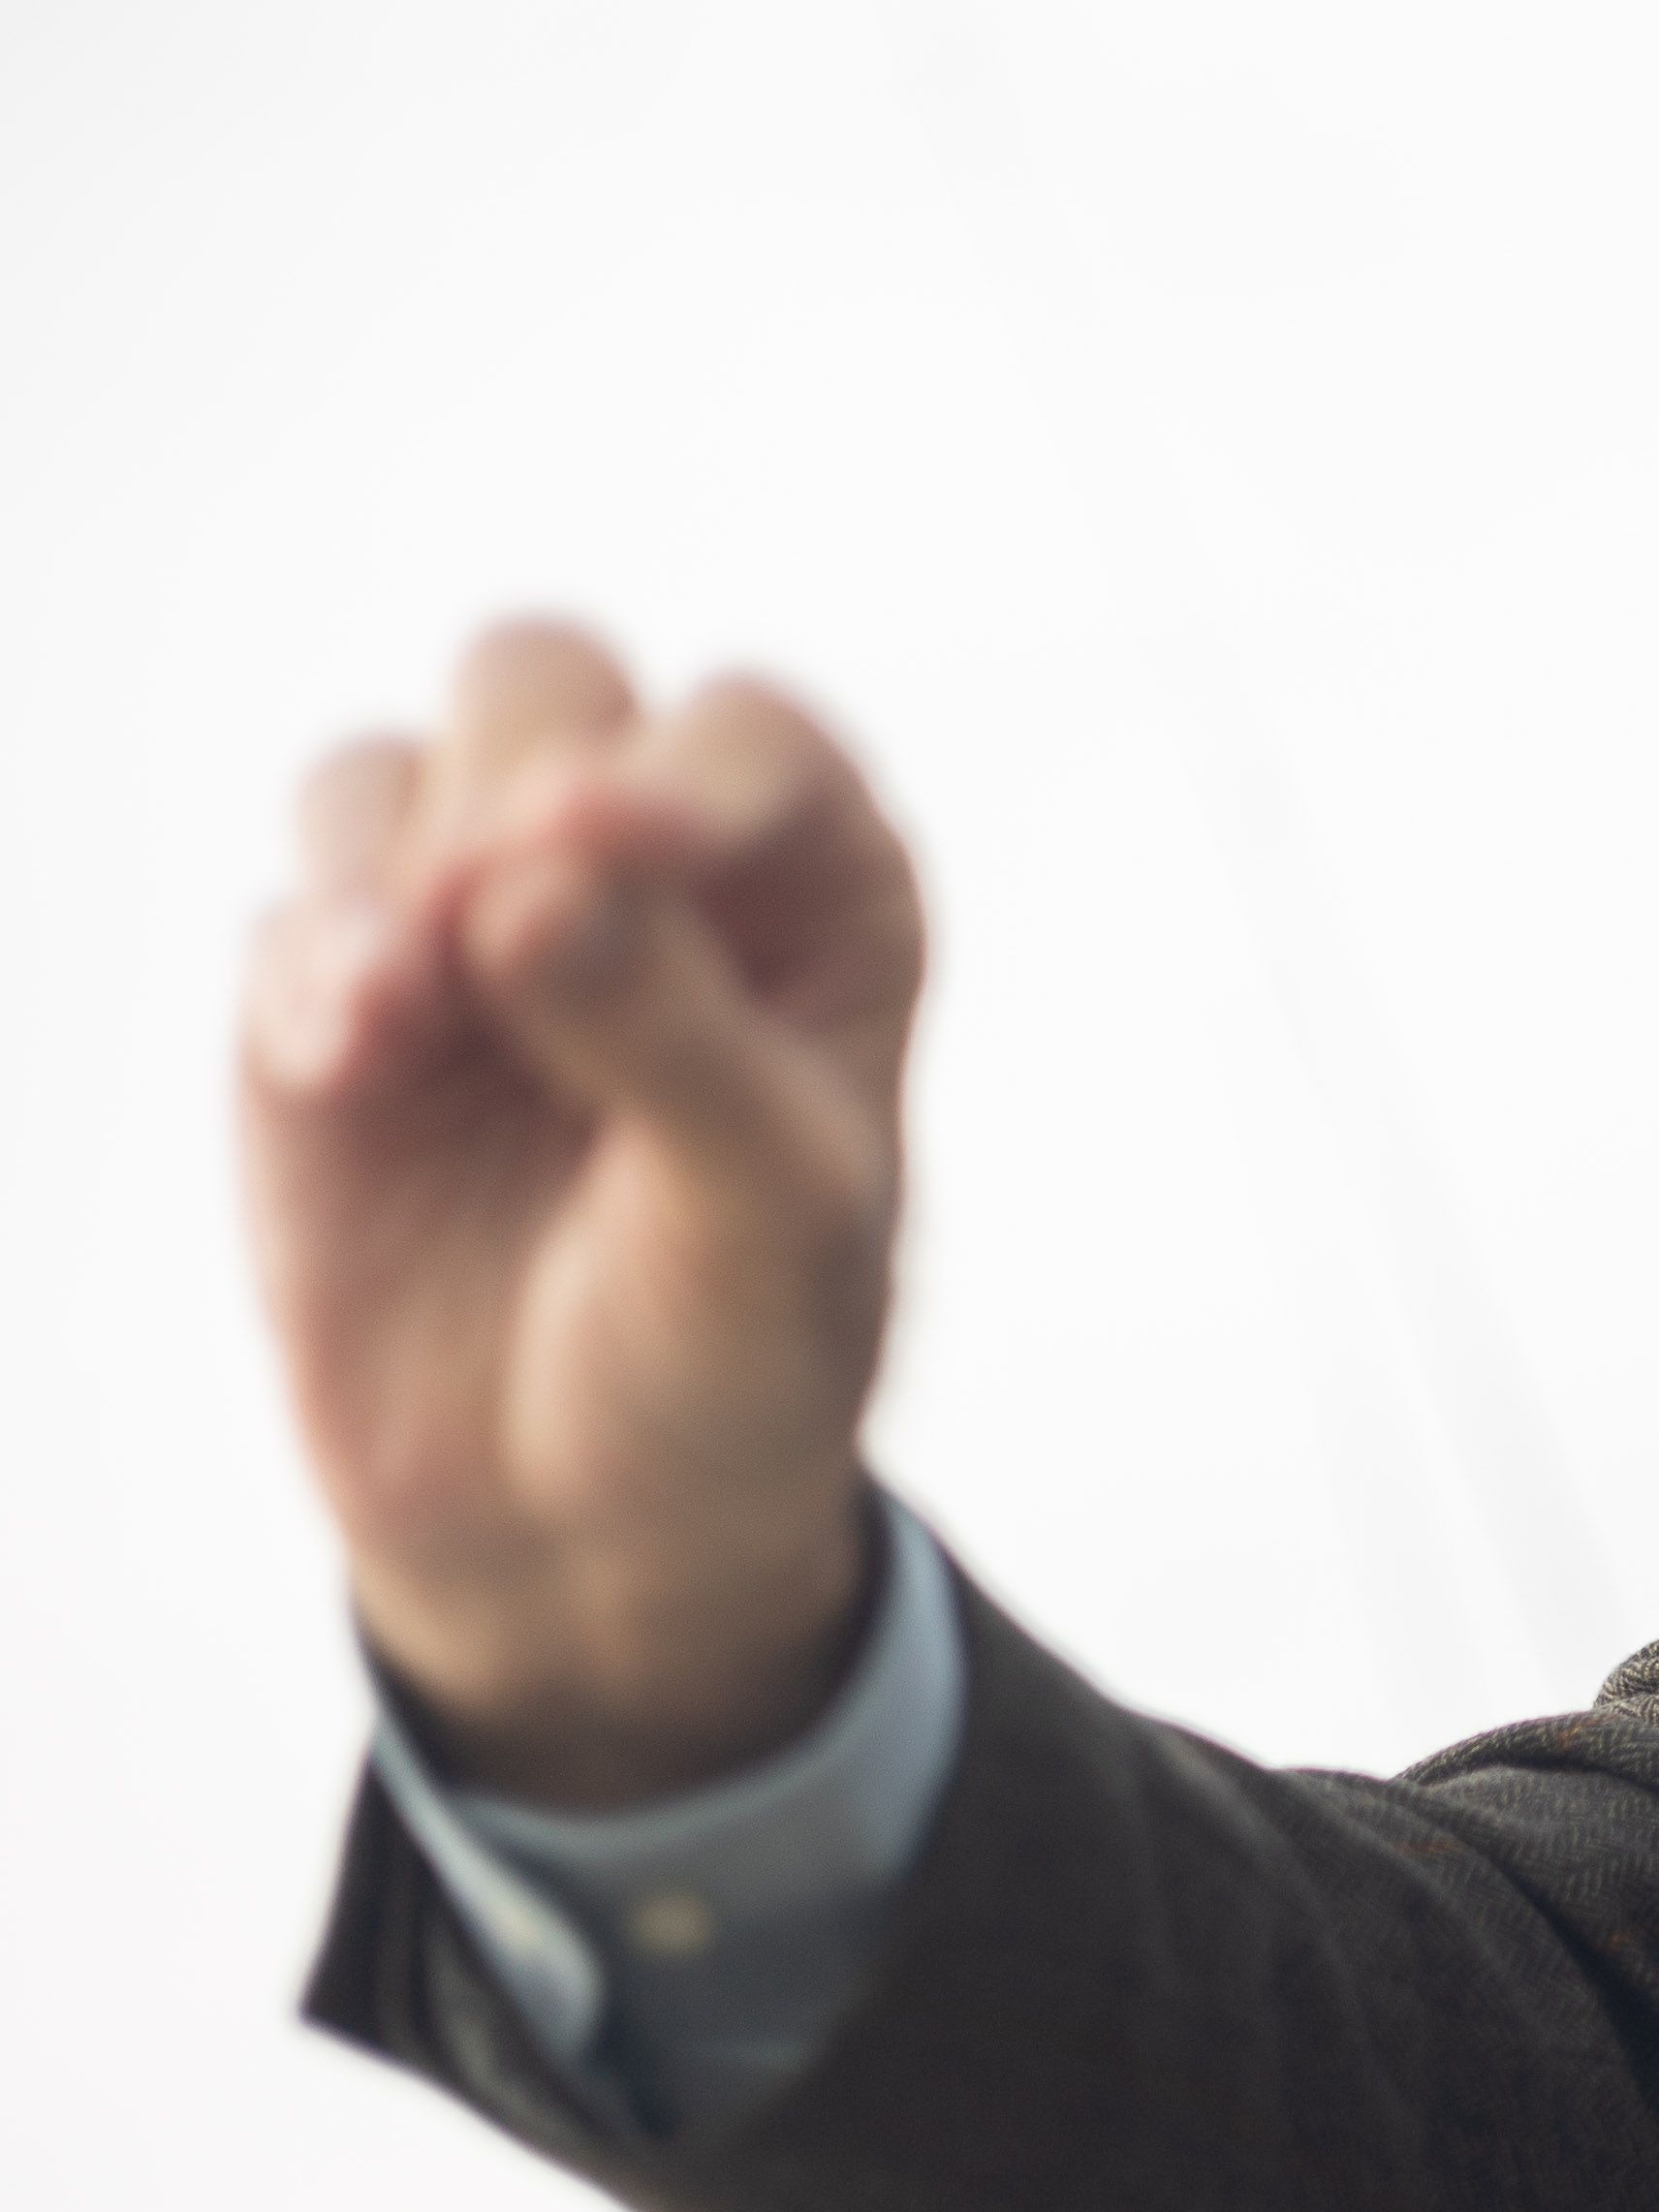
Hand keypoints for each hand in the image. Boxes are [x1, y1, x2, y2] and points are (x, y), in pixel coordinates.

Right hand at [240, 621, 924, 1800]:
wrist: (581, 1529)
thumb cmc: (732, 1357)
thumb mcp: (764, 1218)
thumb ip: (675, 1038)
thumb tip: (534, 877)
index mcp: (817, 896)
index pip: (750, 735)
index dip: (680, 770)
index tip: (608, 848)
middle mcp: (646, 874)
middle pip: (543, 683)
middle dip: (504, 776)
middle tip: (489, 917)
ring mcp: (475, 925)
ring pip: (391, 770)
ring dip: (382, 867)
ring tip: (397, 1016)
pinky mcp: (337, 1002)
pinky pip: (289, 914)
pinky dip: (307, 966)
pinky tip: (347, 1062)